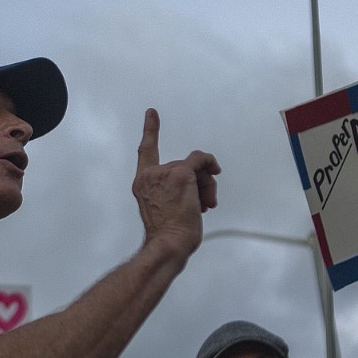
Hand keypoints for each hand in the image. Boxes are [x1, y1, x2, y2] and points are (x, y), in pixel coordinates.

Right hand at [134, 109, 219, 260]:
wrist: (169, 244)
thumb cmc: (170, 235)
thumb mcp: (168, 208)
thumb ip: (178, 189)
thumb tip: (204, 177)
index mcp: (142, 184)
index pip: (145, 152)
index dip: (150, 131)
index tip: (152, 113)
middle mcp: (150, 175)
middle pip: (183, 166)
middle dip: (197, 183)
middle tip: (205, 205)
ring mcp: (164, 173)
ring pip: (195, 167)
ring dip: (205, 185)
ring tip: (206, 206)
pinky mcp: (180, 174)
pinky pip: (200, 160)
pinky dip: (210, 164)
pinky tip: (216, 172)